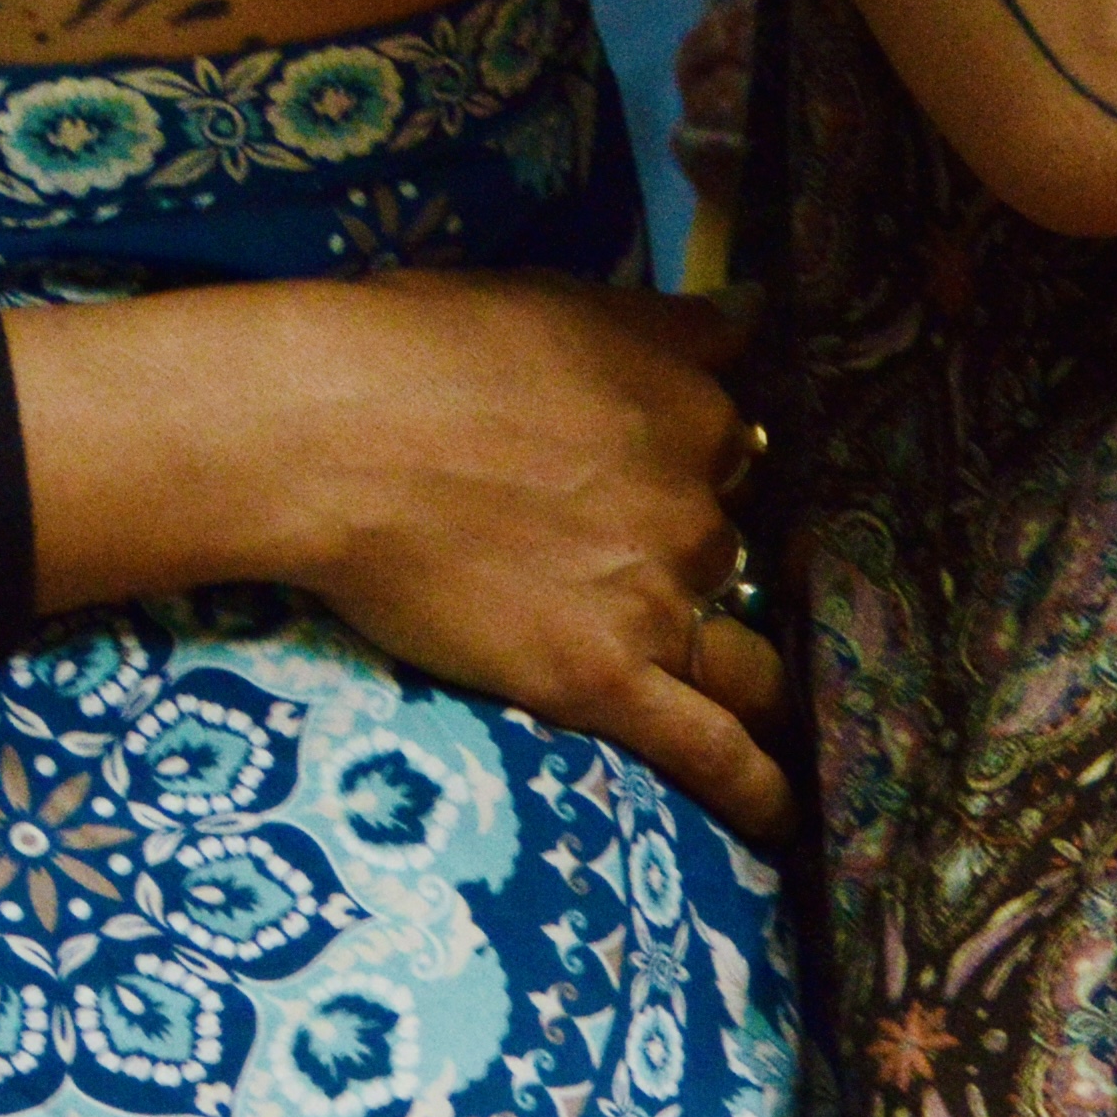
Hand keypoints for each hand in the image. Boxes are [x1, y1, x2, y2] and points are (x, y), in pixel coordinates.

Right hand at [240, 271, 791, 847]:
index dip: (689, 462)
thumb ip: (666, 322)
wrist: (334, 434)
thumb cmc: (421, 345)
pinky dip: (756, 789)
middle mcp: (696, 504)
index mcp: (690, 402)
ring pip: (746, 653)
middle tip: (628, 562)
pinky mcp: (606, 680)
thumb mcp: (561, 295)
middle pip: (730, 546)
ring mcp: (658, 600)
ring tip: (769, 715)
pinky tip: (782, 821)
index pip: (729, 444)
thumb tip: (752, 316)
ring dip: (755, 678)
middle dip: (692, 559)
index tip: (655, 473)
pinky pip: (711, 749)